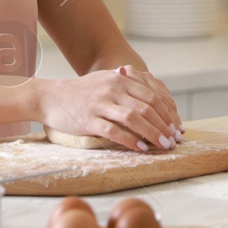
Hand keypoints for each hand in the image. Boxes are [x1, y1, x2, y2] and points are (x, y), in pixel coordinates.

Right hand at [38, 67, 182, 150]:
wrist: (51, 96)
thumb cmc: (81, 92)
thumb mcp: (106, 81)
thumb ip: (128, 86)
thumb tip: (154, 101)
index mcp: (120, 79)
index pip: (152, 96)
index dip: (167, 113)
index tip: (176, 127)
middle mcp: (113, 89)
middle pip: (147, 107)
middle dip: (164, 125)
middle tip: (174, 140)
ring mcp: (101, 103)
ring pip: (134, 118)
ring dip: (152, 134)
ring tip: (163, 145)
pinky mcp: (89, 119)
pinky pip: (114, 131)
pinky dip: (130, 140)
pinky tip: (141, 148)